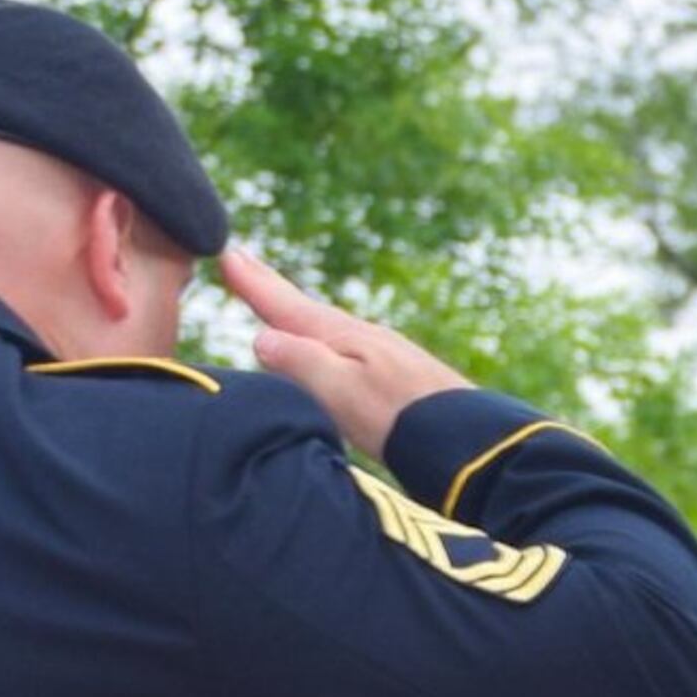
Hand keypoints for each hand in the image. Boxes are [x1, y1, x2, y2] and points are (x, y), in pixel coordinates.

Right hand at [222, 248, 472, 449]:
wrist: (469, 444)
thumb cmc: (400, 421)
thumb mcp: (339, 391)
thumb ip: (300, 363)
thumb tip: (261, 338)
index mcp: (343, 337)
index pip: (287, 306)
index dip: (256, 284)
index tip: (227, 252)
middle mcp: (363, 339)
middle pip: (306, 311)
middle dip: (272, 288)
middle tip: (243, 261)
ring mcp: (384, 357)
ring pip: (328, 331)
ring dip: (298, 315)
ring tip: (277, 305)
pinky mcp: (400, 380)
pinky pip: (348, 351)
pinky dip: (325, 342)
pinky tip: (331, 353)